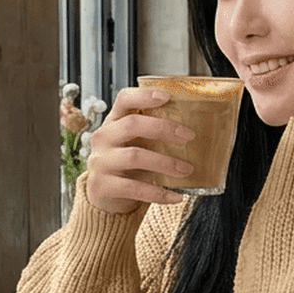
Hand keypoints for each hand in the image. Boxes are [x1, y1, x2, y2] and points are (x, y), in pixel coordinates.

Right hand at [82, 85, 196, 214]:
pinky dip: (159, 193)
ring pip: (134, 156)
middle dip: (163, 128)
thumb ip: (153, 135)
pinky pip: (135, 188)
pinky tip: (176, 196)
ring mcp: (101, 162)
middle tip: (188, 136)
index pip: (124, 99)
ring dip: (165, 163)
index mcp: (113, 122)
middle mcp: (104, 138)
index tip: (167, 97)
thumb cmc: (126, 165)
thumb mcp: (135, 144)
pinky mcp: (103, 186)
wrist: (102, 196)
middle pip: (132, 125)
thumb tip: (192, 133)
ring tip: (186, 170)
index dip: (144, 96)